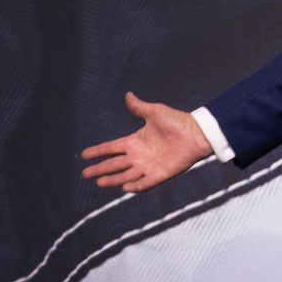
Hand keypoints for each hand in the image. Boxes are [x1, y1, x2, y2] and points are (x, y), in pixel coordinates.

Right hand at [81, 92, 212, 192]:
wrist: (197, 133)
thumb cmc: (177, 121)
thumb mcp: (155, 112)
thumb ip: (140, 107)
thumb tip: (128, 94)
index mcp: (135, 141)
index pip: (112, 147)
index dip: (98, 151)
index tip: (84, 155)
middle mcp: (139, 155)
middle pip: (114, 164)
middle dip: (100, 169)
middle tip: (85, 173)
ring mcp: (148, 165)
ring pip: (126, 175)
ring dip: (113, 179)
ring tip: (99, 182)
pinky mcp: (160, 174)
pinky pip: (145, 183)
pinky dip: (135, 186)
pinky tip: (124, 188)